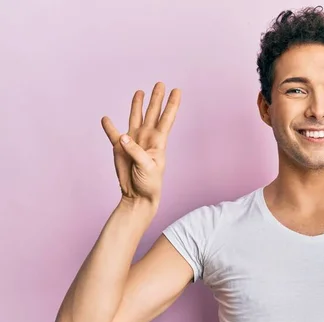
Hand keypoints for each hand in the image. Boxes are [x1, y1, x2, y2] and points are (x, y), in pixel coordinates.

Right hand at [101, 82, 180, 205]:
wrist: (137, 195)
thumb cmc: (149, 183)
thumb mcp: (147, 167)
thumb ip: (136, 151)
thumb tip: (123, 136)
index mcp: (158, 141)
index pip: (167, 118)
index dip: (172, 104)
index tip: (177, 90)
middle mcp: (146, 137)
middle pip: (152, 113)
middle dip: (156, 98)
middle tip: (160, 83)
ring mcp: (133, 141)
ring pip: (135, 117)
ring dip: (137, 105)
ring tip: (140, 91)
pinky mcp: (119, 148)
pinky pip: (113, 134)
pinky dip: (109, 127)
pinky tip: (106, 118)